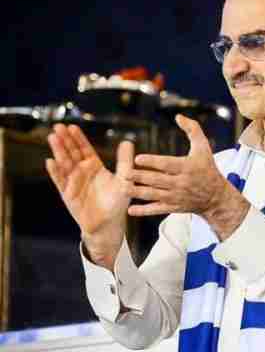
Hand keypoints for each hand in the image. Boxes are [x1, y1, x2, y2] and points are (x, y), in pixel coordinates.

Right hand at [46, 124, 133, 268]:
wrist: (109, 225)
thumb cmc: (117, 203)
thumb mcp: (124, 180)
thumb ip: (125, 162)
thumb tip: (127, 142)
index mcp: (95, 166)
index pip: (85, 149)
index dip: (78, 138)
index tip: (72, 126)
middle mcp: (82, 172)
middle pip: (72, 152)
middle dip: (65, 140)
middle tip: (58, 126)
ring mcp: (73, 182)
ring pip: (64, 163)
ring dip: (58, 151)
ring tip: (53, 138)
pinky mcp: (68, 194)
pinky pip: (60, 181)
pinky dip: (55, 172)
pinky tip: (50, 161)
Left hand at [126, 114, 248, 239]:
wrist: (216, 196)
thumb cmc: (207, 168)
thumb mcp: (204, 147)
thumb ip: (192, 129)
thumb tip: (178, 116)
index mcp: (187, 167)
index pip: (167, 164)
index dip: (153, 162)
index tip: (138, 159)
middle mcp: (181, 183)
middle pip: (158, 180)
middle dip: (141, 177)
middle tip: (125, 173)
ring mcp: (177, 196)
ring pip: (155, 195)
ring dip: (139, 193)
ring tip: (123, 188)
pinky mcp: (174, 207)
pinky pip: (157, 209)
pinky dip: (144, 211)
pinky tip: (131, 210)